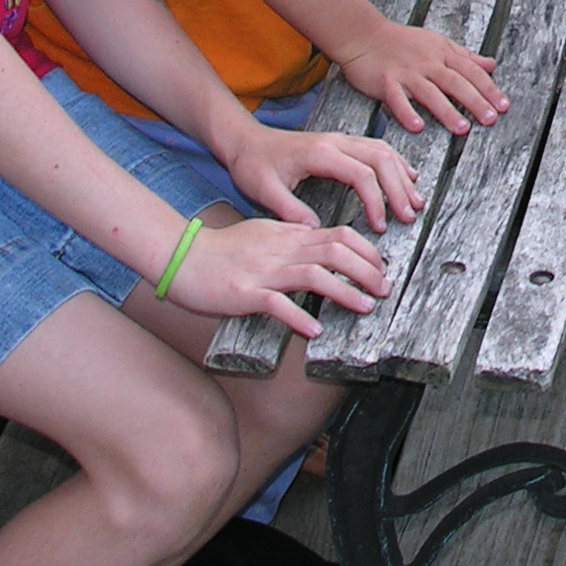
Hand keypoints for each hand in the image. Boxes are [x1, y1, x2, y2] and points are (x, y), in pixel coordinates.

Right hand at [170, 211, 391, 335]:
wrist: (181, 257)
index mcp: (287, 236)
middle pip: (335, 251)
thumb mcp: (262, 234)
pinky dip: (299, 318)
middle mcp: (280, 250)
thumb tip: (317, 239)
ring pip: (314, 275)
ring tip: (365, 306)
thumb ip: (290, 236)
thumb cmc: (220, 249)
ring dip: (345, 292)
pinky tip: (314, 330)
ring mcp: (263, 272)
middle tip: (383, 289)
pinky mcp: (244, 293)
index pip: (338, 235)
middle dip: (366, 270)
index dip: (366, 251)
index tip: (380, 268)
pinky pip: (277, 304)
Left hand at [227, 126, 427, 230]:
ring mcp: (340, 139)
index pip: (361, 174)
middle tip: (408, 215)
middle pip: (381, 159)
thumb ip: (289, 210)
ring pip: (383, 150)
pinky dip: (395, 163)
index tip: (379, 225)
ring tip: (414, 201)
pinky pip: (377, 147)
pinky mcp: (341, 143)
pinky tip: (406, 177)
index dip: (376, 200)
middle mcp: (335, 141)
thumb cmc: (252, 163)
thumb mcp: (263, 190)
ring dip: (401, 175)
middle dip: (399, 188)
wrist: (245, 140)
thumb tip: (315, 231)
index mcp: (319, 153)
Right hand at [337, 17, 506, 135]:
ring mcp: (406, 72)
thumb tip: (491, 64)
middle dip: (475, 101)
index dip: (489, 88)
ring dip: (447, 111)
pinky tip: (418, 126)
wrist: (363, 34)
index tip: (503, 105)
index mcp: (442, 53)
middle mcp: (427, 62)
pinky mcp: (386, 81)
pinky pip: (397, 99)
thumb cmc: (400, 41)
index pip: (471, 71)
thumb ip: (465, 56)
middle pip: (456, 82)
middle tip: (491, 118)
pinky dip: (407, 113)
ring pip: (430, 92)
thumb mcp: (438, 42)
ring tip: (462, 128)